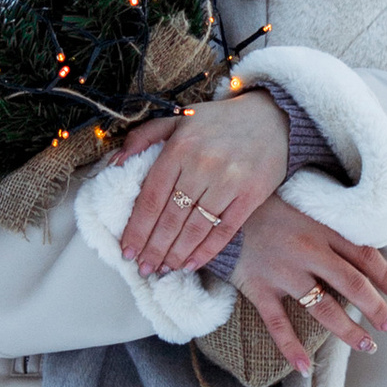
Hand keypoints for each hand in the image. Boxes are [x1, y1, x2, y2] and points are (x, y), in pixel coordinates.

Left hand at [115, 86, 289, 275]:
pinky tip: (191, 263)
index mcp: (180, 148)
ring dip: (176, 253)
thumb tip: (115, 162)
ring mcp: (229, 181)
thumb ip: (144, 136)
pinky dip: (207, 251)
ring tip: (163, 269)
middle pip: (171, 217)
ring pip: (195, 227)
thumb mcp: (178, 118)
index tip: (127, 249)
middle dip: (153, 248)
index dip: (137, 228)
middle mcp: (202, 165)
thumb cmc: (220, 121)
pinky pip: (224, 229)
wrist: (272, 117)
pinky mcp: (252, 194)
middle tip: (143, 267)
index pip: (152, 197)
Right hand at [229, 202, 386, 378]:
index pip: (364, 255)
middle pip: (351, 283)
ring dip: (347, 330)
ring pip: (323, 308)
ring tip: (367, 345)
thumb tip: (361, 250)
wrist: (221, 210)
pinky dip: (291, 348)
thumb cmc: (267, 206)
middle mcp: (307, 251)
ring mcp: (283, 272)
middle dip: (375, 308)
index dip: (386, 277)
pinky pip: (278, 324)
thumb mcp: (306, 206)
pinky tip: (304, 368)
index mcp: (322, 229)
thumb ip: (330, 226)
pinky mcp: (259, 288)